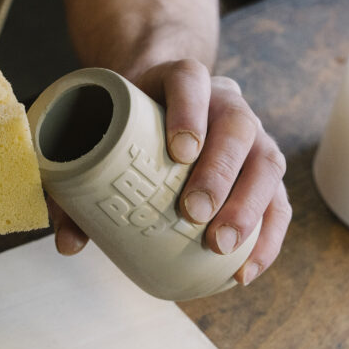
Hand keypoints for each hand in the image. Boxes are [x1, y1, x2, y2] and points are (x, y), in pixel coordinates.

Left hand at [51, 59, 291, 285]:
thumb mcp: (100, 136)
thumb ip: (77, 185)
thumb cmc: (128, 125)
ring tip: (221, 246)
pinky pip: (278, 201)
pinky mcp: (264, 170)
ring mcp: (253, 135)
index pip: (190, 81)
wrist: (162, 100)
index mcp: (182, 79)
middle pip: (236, 126)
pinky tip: (246, 269)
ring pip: (266, 162)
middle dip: (219, 173)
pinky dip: (267, 237)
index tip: (179, 150)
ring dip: (249, 207)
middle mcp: (226, 101)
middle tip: (194, 213)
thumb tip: (69, 245)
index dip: (189, 110)